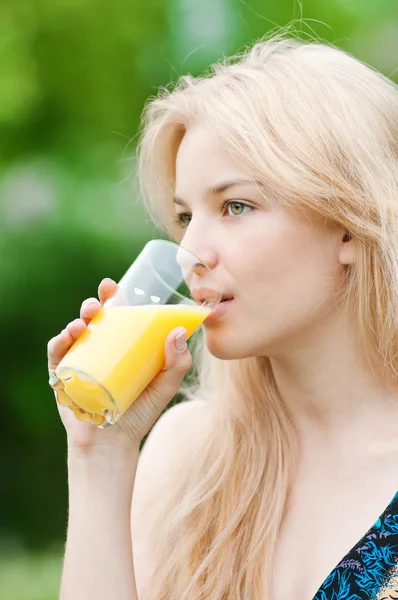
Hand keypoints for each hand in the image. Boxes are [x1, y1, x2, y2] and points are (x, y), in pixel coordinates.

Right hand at [47, 278, 192, 453]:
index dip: (112, 297)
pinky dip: (59, 342)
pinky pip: (56, 355)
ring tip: (84, 322)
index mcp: (121, 345)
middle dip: (93, 304)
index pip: (116, 315)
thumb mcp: (164, 386)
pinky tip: (67, 337)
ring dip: (76, 321)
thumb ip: (177, 363)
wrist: (114, 443)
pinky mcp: (62, 377)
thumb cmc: (140, 412)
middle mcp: (98, 348)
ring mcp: (79, 361)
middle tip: (98, 302)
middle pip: (92, 319)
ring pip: (73, 333)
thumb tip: (178, 332)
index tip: (113, 285)